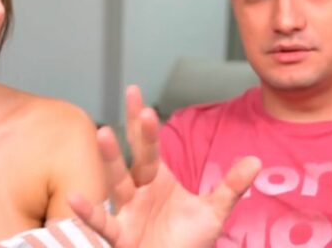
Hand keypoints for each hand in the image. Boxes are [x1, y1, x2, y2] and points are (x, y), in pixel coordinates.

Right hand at [68, 85, 260, 247]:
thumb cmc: (188, 242)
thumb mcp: (213, 212)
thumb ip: (230, 186)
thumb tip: (256, 161)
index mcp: (157, 179)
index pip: (149, 145)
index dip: (144, 123)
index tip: (138, 97)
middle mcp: (138, 190)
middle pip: (134, 154)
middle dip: (132, 128)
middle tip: (132, 97)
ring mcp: (127, 210)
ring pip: (117, 181)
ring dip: (110, 158)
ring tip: (102, 133)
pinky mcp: (121, 234)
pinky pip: (103, 222)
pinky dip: (88, 212)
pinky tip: (75, 199)